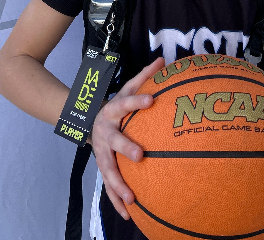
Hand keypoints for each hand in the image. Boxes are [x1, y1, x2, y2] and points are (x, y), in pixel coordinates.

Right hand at [90, 57, 164, 219]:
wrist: (87, 121)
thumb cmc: (117, 104)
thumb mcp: (128, 87)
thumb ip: (145, 76)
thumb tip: (164, 60)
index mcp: (112, 110)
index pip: (125, 102)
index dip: (137, 100)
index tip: (152, 99)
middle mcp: (105, 132)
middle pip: (114, 140)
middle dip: (126, 147)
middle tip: (141, 155)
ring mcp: (101, 152)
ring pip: (108, 170)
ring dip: (119, 185)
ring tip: (132, 198)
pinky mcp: (103, 167)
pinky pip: (109, 187)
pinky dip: (117, 201)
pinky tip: (129, 216)